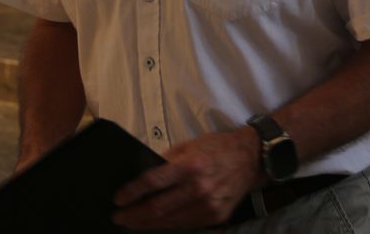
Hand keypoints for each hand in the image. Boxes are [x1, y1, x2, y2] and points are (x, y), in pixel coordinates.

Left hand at [112, 128, 262, 229]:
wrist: (251, 159)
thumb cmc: (217, 147)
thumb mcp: (189, 145)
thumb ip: (166, 160)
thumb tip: (142, 173)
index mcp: (191, 165)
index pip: (154, 182)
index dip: (132, 192)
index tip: (118, 199)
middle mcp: (199, 188)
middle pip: (158, 208)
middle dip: (134, 215)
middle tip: (118, 216)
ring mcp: (208, 206)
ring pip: (170, 221)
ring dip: (147, 223)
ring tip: (132, 221)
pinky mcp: (215, 217)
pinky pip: (185, 224)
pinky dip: (167, 224)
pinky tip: (155, 222)